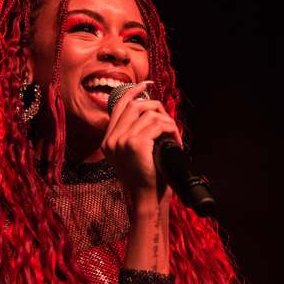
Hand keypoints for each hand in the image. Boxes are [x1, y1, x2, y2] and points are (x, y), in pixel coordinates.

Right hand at [101, 81, 181, 209]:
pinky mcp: (135, 144)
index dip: (132, 93)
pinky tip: (175, 140)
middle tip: (167, 119)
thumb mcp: (131, 156)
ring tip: (173, 136)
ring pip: (149, 114)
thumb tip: (148, 114)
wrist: (148, 198)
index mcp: (108, 141)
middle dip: (155, 107)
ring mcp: (122, 141)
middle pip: (134, 105)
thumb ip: (131, 136)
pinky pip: (158, 125)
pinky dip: (171, 129)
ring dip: (167, 122)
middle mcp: (112, 140)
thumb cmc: (146, 179)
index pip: (118, 107)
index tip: (144, 85)